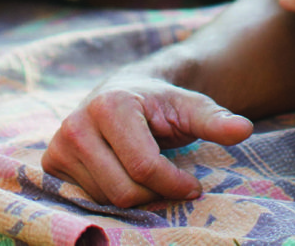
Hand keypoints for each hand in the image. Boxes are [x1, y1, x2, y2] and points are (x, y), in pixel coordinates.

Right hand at [41, 69, 252, 206]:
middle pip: (122, 190)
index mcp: (112, 104)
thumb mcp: (191, 107)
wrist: (125, 92)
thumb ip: (216, 119)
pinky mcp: (50, 164)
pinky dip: (111, 198)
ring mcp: (58, 145)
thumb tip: (244, 129)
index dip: (174, 183)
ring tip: (148, 174)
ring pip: (103, 200)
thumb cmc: (162, 104)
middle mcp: (77, 123)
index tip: (193, 186)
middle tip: (173, 183)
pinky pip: (85, 202)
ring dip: (134, 196)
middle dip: (154, 193)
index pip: (144, 167)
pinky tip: (124, 179)